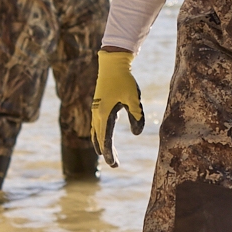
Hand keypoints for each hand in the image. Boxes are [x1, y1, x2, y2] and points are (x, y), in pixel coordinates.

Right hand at [93, 49, 144, 166]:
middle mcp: (97, 113)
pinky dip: (99, 134)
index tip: (113, 164)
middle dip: (106, 152)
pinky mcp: (98, 105)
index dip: (109, 152)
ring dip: (101, 144)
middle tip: (115, 165)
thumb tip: (136, 134)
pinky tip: (104, 137)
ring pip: (96, 132)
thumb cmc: (124, 81)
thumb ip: (136, 116)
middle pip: (100, 138)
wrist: (112, 65)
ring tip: (106, 155)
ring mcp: (96, 109)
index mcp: (105, 114)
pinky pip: (96, 125)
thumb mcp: (134, 99)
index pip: (106, 138)